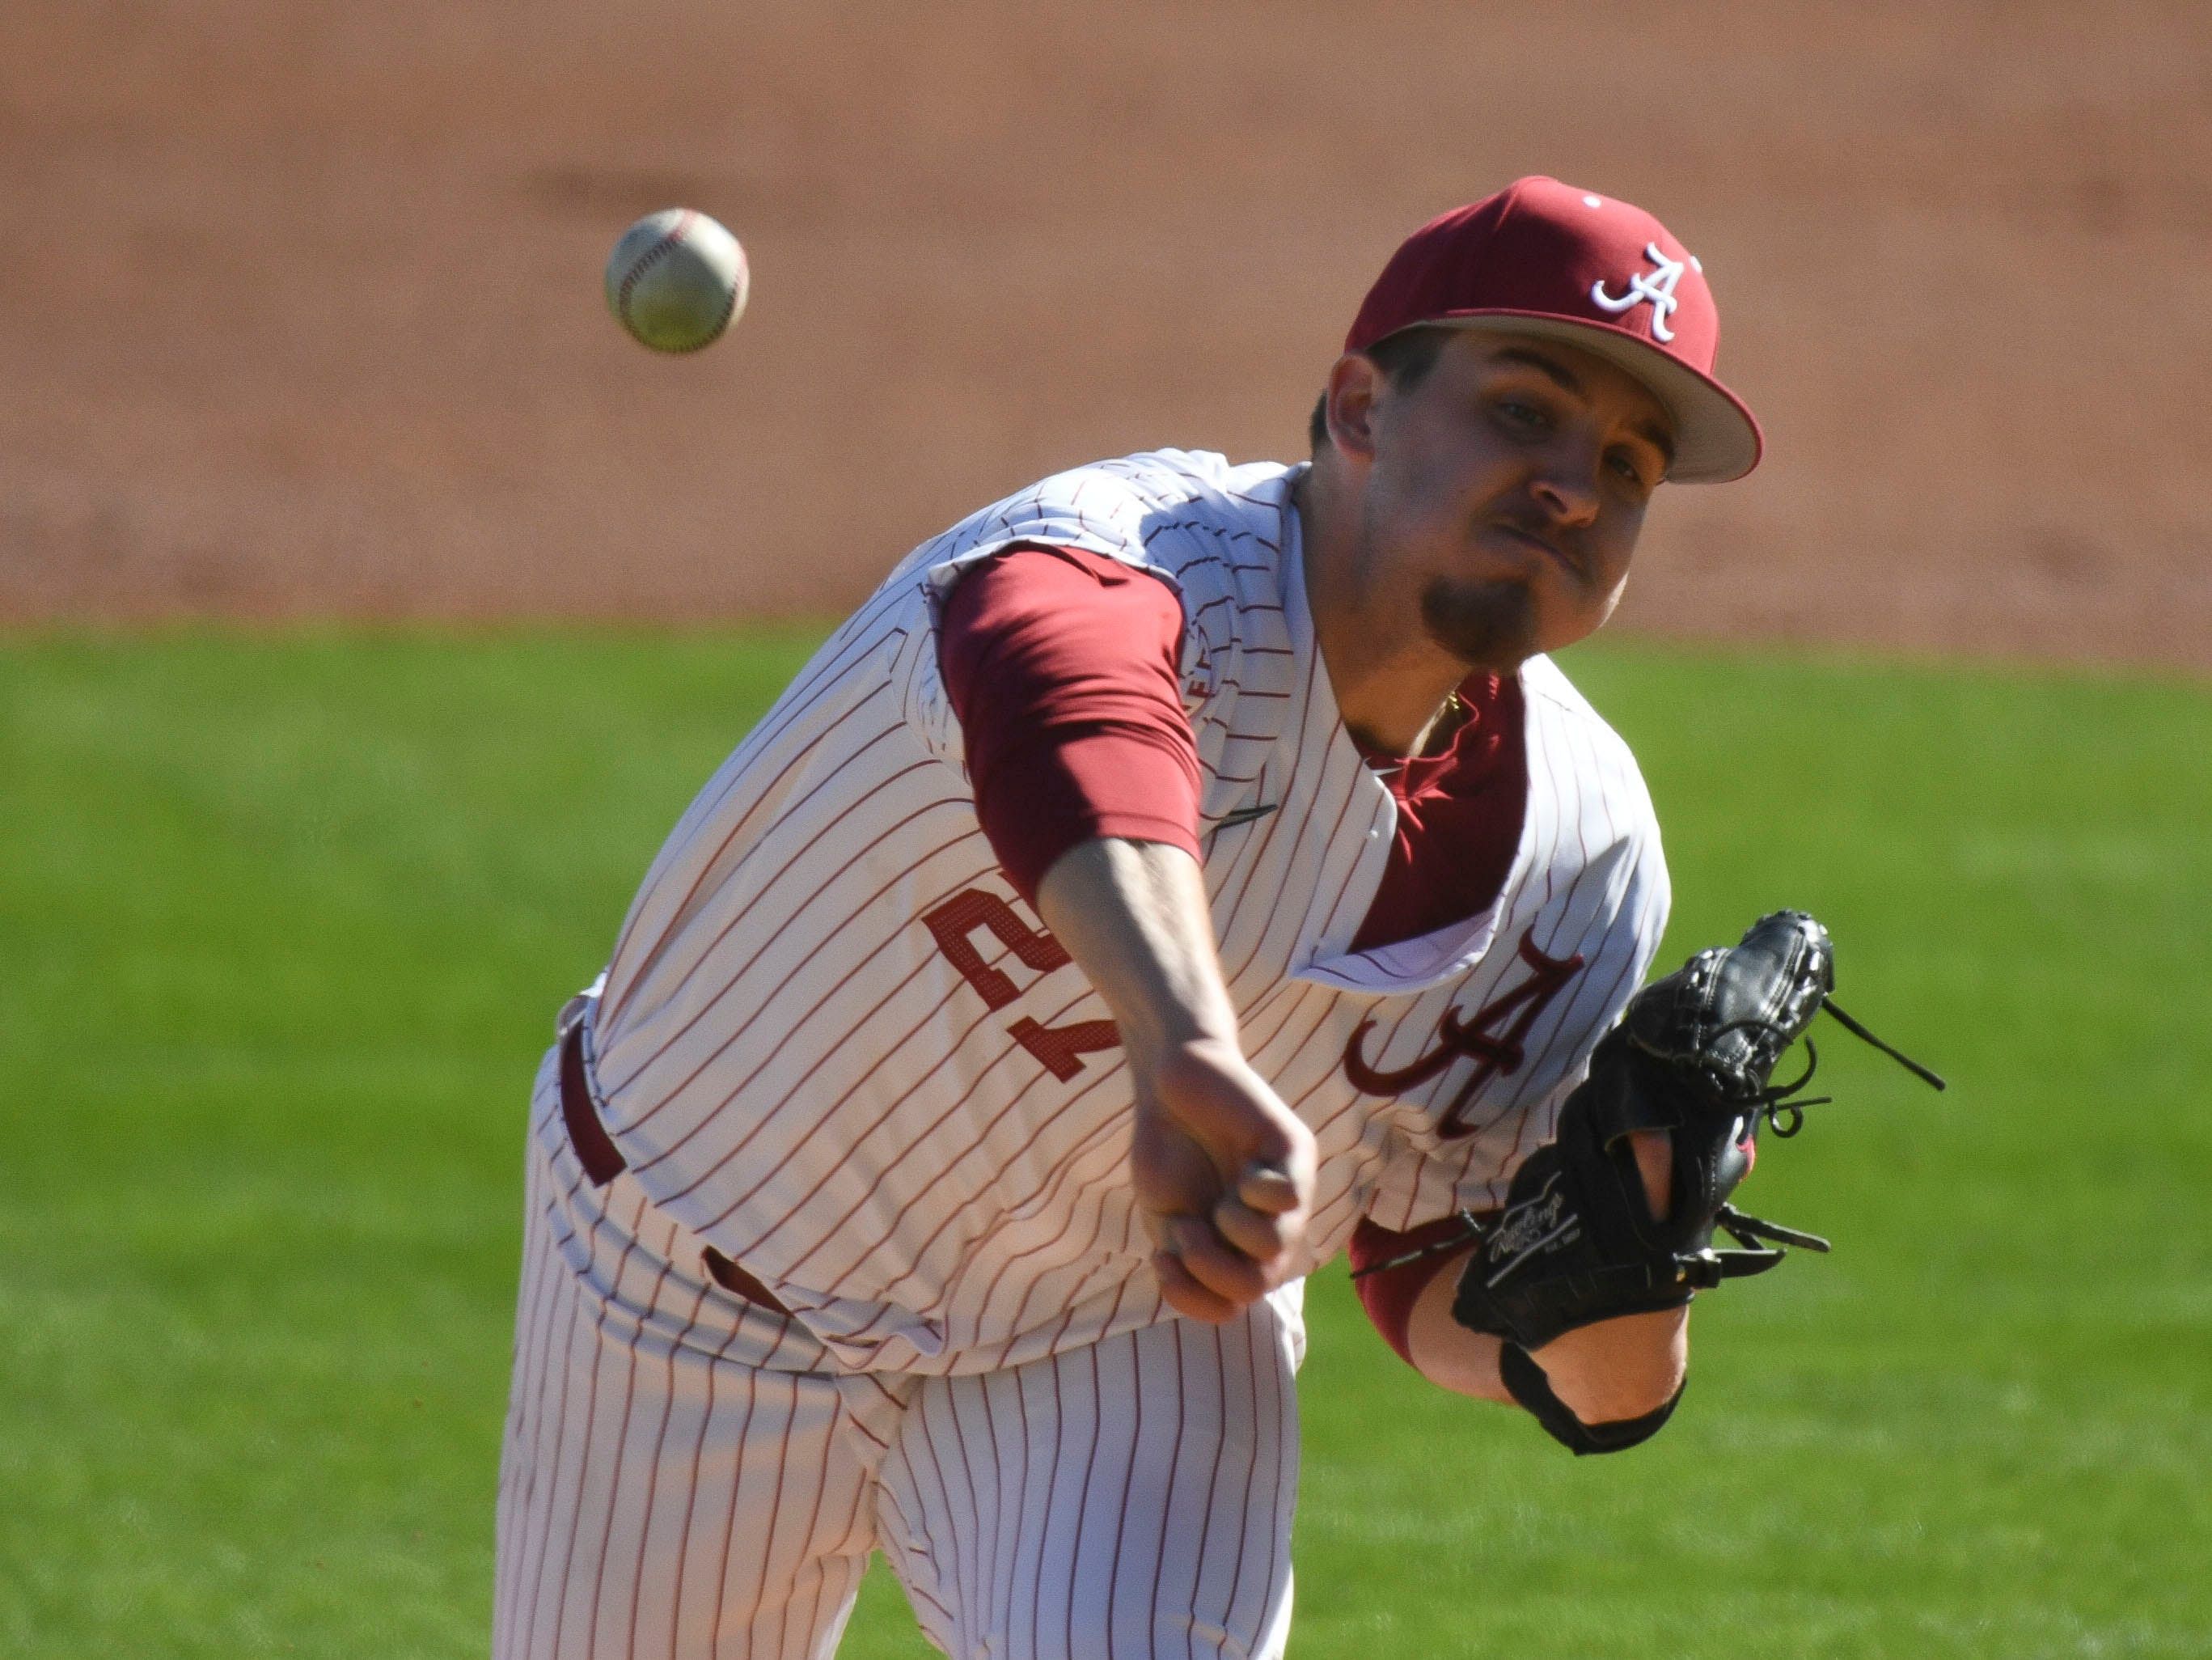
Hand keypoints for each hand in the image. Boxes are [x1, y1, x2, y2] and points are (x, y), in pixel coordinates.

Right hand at [1131, 1037, 1315, 1322]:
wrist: (1167, 1082)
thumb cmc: (1169, 1148)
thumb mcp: (1167, 1216)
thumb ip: (1188, 1259)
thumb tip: (1225, 1304)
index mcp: (1237, 1245)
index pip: (1233, 1302)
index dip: (1197, 1299)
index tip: (1161, 1262)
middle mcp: (1269, 1223)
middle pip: (1259, 1284)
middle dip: (1216, 1271)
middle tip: (1186, 1235)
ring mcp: (1285, 1188)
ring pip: (1277, 1246)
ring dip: (1234, 1232)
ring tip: (1216, 1206)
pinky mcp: (1293, 1150)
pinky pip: (1291, 1196)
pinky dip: (1260, 1194)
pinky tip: (1245, 1173)